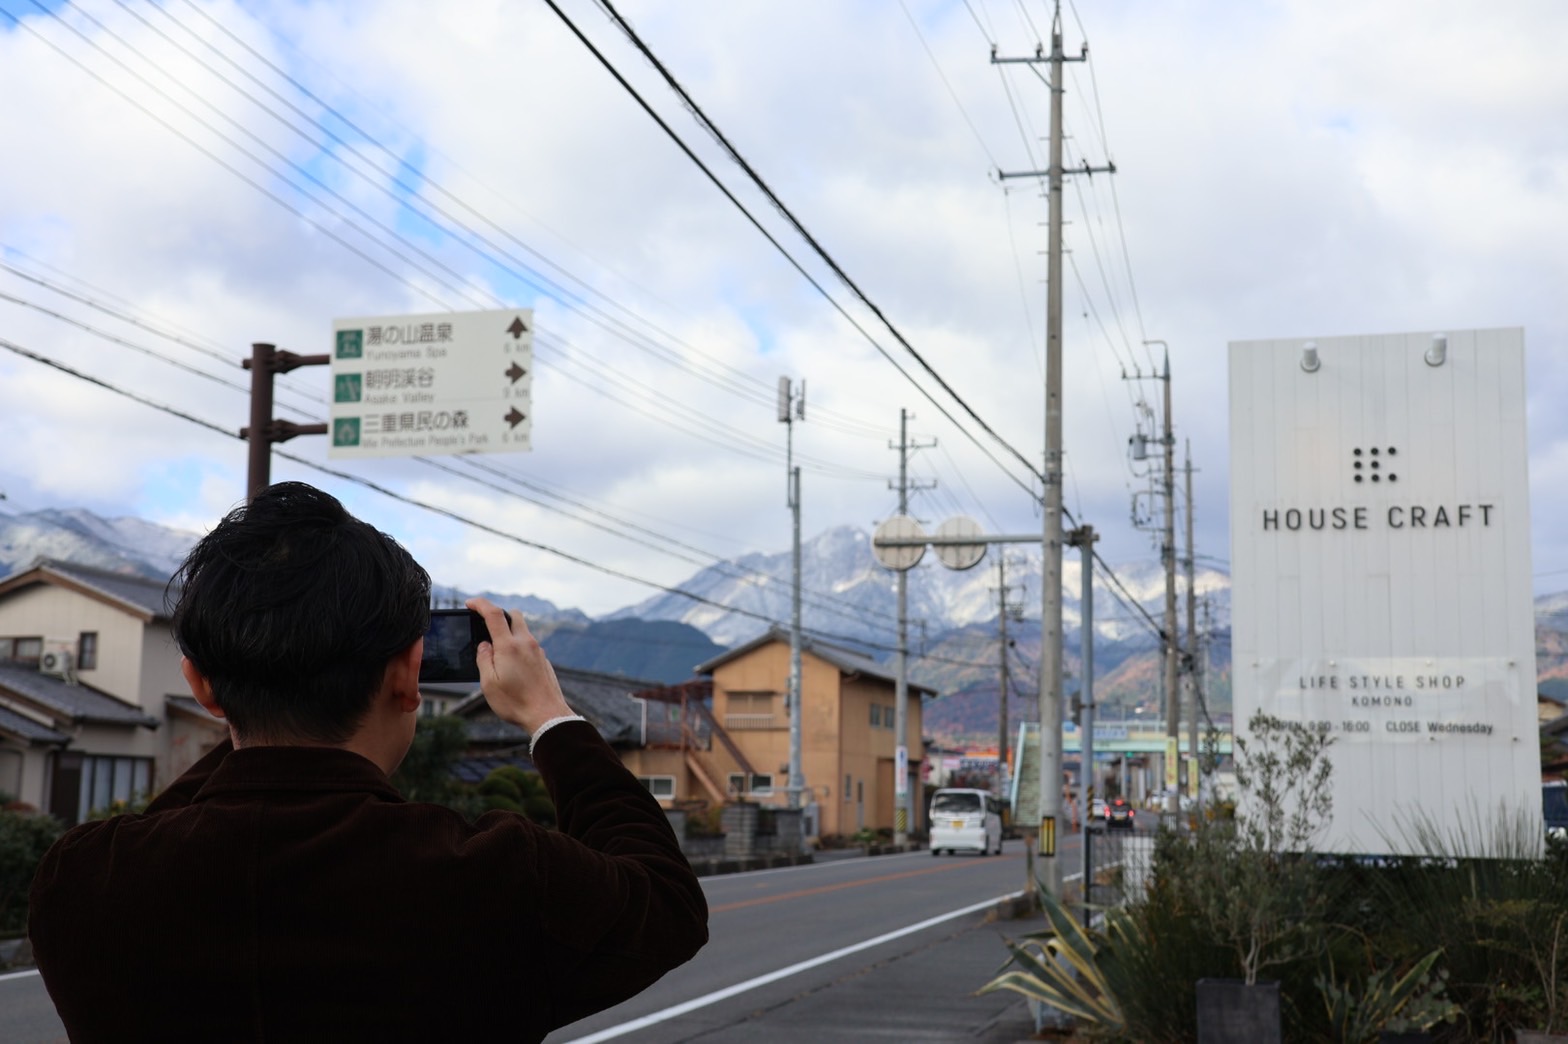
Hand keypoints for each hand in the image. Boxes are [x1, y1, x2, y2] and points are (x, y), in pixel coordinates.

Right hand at [467, 597, 573, 733]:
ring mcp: (538, 651)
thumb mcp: (488, 683)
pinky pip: (529, 645)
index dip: (480, 604)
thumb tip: (484, 645)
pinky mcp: (543, 660)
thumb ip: (484, 659)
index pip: (493, 614)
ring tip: (497, 653)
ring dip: (509, 633)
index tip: (470, 603)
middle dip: (498, 615)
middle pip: (513, 615)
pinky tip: (511, 664)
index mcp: (509, 646)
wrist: (547, 715)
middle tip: (485, 626)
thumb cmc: (515, 702)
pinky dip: (518, 646)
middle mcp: (526, 643)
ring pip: (522, 630)